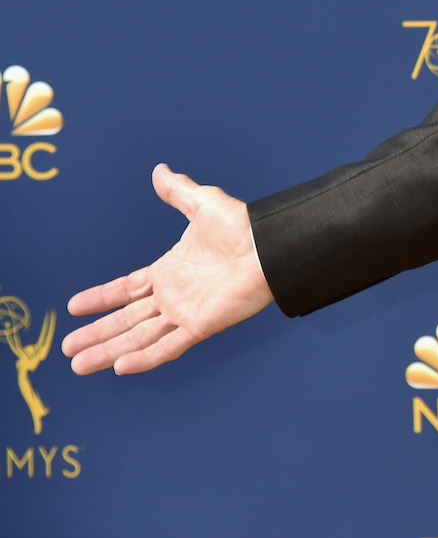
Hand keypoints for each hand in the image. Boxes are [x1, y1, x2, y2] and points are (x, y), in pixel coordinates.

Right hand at [63, 164, 274, 374]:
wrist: (270, 245)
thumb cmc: (242, 225)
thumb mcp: (202, 204)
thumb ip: (178, 192)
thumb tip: (160, 170)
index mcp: (170, 270)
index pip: (126, 289)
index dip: (100, 298)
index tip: (72, 307)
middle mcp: (174, 295)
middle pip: (126, 319)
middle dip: (96, 334)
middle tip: (66, 347)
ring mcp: (186, 312)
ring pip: (139, 337)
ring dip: (109, 352)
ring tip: (78, 365)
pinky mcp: (202, 325)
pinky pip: (169, 346)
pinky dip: (145, 358)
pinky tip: (120, 368)